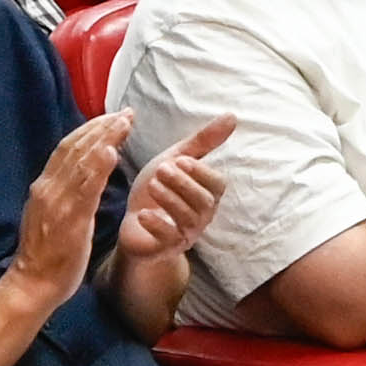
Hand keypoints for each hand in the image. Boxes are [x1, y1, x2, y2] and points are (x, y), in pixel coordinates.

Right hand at [0, 114, 121, 312]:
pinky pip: (86, 188)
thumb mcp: (51, 216)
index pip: (67, 149)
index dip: (90, 130)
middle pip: (75, 147)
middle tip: (126, 113)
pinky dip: (98, 166)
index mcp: (44, 187)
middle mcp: (48, 188)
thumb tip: (80, 177)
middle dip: (102, 127)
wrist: (32, 285)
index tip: (112, 118)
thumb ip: (64, 194)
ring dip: (105, 138)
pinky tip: (112, 151)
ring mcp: (58, 202)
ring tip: (125, 122)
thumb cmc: (46, 255)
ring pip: (81, 161)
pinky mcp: (70, 218)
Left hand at [114, 111, 230, 272]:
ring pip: (187, 219)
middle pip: (203, 202)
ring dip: (169, 200)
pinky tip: (143, 214)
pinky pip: (168, 241)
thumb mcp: (177, 160)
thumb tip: (233, 115)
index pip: (217, 185)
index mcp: (207, 194)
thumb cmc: (158, 190)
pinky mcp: (166, 249)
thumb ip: (203, 142)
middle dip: (183, 184)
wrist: (132, 224)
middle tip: (161, 170)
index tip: (181, 160)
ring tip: (152, 185)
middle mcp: (202, 216)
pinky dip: (157, 226)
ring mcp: (186, 235)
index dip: (202, 173)